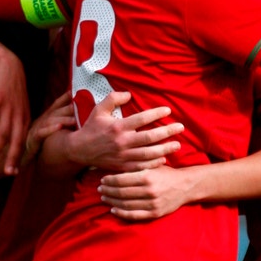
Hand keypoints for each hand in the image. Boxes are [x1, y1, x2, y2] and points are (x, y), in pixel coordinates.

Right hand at [0, 49, 29, 174]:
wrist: (9, 66)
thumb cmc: (13, 88)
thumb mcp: (21, 105)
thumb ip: (19, 120)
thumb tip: (16, 136)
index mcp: (25, 118)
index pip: (23, 141)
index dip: (19, 157)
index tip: (15, 171)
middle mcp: (19, 115)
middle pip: (16, 140)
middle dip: (11, 158)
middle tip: (6, 173)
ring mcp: (8, 108)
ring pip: (2, 132)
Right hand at [22, 92, 75, 165]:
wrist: (18, 160)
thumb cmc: (36, 148)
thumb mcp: (47, 134)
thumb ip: (58, 125)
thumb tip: (74, 120)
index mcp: (43, 119)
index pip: (54, 107)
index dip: (62, 99)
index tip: (71, 92)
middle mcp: (39, 122)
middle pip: (53, 112)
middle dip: (65, 108)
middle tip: (77, 106)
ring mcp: (35, 130)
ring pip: (49, 121)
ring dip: (62, 119)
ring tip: (74, 120)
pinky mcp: (32, 140)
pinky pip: (42, 133)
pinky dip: (51, 129)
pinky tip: (60, 128)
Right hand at [66, 91, 182, 171]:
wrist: (80, 150)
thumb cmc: (91, 128)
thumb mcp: (99, 109)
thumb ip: (113, 98)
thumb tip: (129, 94)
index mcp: (118, 126)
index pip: (141, 118)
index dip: (156, 113)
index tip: (167, 110)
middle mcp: (122, 141)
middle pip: (150, 137)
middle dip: (167, 132)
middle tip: (180, 128)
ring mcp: (123, 155)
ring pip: (149, 153)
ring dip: (165, 149)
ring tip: (177, 145)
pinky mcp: (123, 166)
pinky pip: (141, 166)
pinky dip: (154, 163)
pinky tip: (163, 159)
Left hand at [99, 165, 192, 220]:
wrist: (185, 185)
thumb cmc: (166, 172)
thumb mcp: (152, 165)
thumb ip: (136, 166)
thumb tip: (116, 164)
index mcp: (147, 176)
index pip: (122, 180)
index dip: (109, 181)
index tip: (102, 179)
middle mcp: (149, 190)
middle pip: (121, 193)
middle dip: (108, 191)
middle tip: (99, 189)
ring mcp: (152, 203)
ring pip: (125, 204)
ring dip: (112, 202)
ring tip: (104, 198)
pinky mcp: (155, 213)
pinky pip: (134, 215)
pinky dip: (121, 213)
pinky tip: (113, 210)